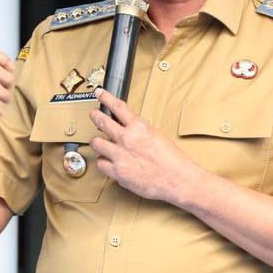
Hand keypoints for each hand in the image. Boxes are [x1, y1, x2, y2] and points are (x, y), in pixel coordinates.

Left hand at [89, 89, 199, 203]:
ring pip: (96, 143)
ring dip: (97, 142)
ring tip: (98, 142)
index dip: (105, 98)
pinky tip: (107, 161)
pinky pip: (100, 164)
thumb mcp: (158, 136)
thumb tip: (130, 130)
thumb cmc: (173, 161)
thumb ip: (140, 132)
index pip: (117, 106)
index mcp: (139, 127)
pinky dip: (103, 162)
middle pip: (102, 122)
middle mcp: (127, 139)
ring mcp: (120, 155)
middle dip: (95, 116)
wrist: (178, 180)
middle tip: (94, 115)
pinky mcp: (117, 172)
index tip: (100, 93)